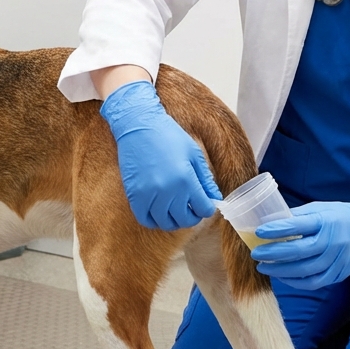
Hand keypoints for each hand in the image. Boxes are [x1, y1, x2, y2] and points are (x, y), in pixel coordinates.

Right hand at [99, 80, 221, 230]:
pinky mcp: (134, 196)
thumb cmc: (168, 136)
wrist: (139, 125)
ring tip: (177, 209)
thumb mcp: (193, 154)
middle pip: (185, 219)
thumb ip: (205, 180)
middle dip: (193, 216)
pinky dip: (155, 220)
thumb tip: (215, 199)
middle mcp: (167, 192)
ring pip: (166, 223)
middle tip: (192, 207)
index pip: (204, 209)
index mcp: (186, 180)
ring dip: (174, 220)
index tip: (206, 203)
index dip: (207, 208)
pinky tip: (160, 210)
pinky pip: (146, 219)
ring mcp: (149, 195)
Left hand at [251, 195, 349, 289]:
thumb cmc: (340, 216)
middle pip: (298, 251)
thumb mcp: (319, 208)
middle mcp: (332, 241)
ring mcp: (337, 260)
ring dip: (281, 271)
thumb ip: (297, 216)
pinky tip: (282, 276)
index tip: (259, 231)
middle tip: (256, 254)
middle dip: (273, 254)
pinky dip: (295, 281)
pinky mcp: (339, 274)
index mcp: (325, 221)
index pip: (297, 225)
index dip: (276, 230)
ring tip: (264, 267)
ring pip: (304, 270)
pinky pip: (314, 282)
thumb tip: (269, 222)